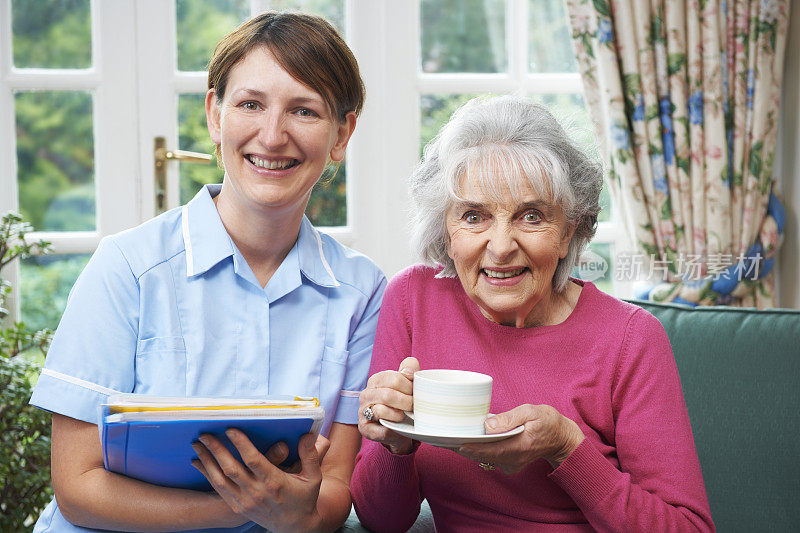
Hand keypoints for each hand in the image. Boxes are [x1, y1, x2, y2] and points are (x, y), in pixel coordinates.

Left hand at [191, 430, 324, 532]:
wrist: (295, 528)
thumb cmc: (304, 499)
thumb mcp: (313, 478)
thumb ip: (310, 455)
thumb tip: (307, 435)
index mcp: (275, 482)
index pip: (253, 460)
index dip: (240, 443)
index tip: (230, 429)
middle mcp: (257, 492)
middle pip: (231, 468)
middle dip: (216, 449)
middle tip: (205, 434)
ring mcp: (245, 502)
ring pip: (220, 479)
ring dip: (207, 461)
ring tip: (198, 445)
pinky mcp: (239, 508)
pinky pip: (218, 490)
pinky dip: (207, 475)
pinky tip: (199, 463)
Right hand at [358, 356, 418, 454]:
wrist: (398, 428)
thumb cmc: (402, 403)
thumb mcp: (407, 385)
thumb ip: (409, 371)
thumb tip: (412, 364)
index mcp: (376, 380)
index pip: (394, 379)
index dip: (409, 387)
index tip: (415, 393)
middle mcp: (366, 394)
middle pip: (388, 395)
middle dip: (406, 402)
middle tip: (413, 407)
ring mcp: (363, 411)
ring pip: (381, 411)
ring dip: (398, 416)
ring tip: (404, 417)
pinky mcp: (364, 428)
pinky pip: (379, 429)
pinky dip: (392, 430)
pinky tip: (397, 429)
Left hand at [457, 404, 584, 473]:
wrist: (561, 439)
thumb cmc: (547, 422)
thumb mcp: (532, 412)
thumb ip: (510, 418)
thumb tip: (488, 424)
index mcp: (519, 446)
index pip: (490, 450)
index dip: (471, 448)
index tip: (454, 443)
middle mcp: (513, 460)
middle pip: (482, 455)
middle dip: (462, 447)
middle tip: (442, 439)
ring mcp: (510, 464)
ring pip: (483, 457)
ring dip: (467, 448)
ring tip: (447, 438)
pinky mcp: (508, 463)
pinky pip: (488, 457)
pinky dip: (476, 449)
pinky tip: (465, 439)